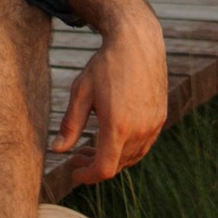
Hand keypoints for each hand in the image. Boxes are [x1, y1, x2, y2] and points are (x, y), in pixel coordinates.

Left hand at [48, 12, 168, 188]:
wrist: (137, 41)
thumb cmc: (105, 65)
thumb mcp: (81, 92)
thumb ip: (70, 125)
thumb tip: (57, 150)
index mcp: (118, 126)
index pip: (104, 169)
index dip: (87, 176)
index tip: (74, 171)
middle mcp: (140, 130)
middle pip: (117, 164)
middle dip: (95, 165)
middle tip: (77, 155)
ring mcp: (153, 125)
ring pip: (131, 157)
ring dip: (112, 157)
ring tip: (92, 146)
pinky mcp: (160, 118)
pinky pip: (143, 144)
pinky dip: (126, 148)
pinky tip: (113, 135)